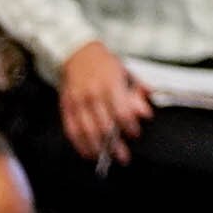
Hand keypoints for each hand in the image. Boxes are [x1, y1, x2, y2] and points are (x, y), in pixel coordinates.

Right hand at [56, 43, 151, 167]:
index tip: (134, 133)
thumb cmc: (104, 64)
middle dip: (115, 144)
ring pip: (88, 132)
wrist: (77, 54)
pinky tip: (88, 153)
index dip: (129, 126)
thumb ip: (138, 90)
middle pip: (105, 126)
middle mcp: (92, 94)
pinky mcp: (67, 108)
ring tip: (106, 158)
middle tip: (124, 156)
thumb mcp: (126, 71)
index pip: (121, 111)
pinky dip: (80, 145)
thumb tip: (146, 111)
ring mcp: (78, 103)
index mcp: (109, 84)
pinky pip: (72, 131)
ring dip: (98, 148)